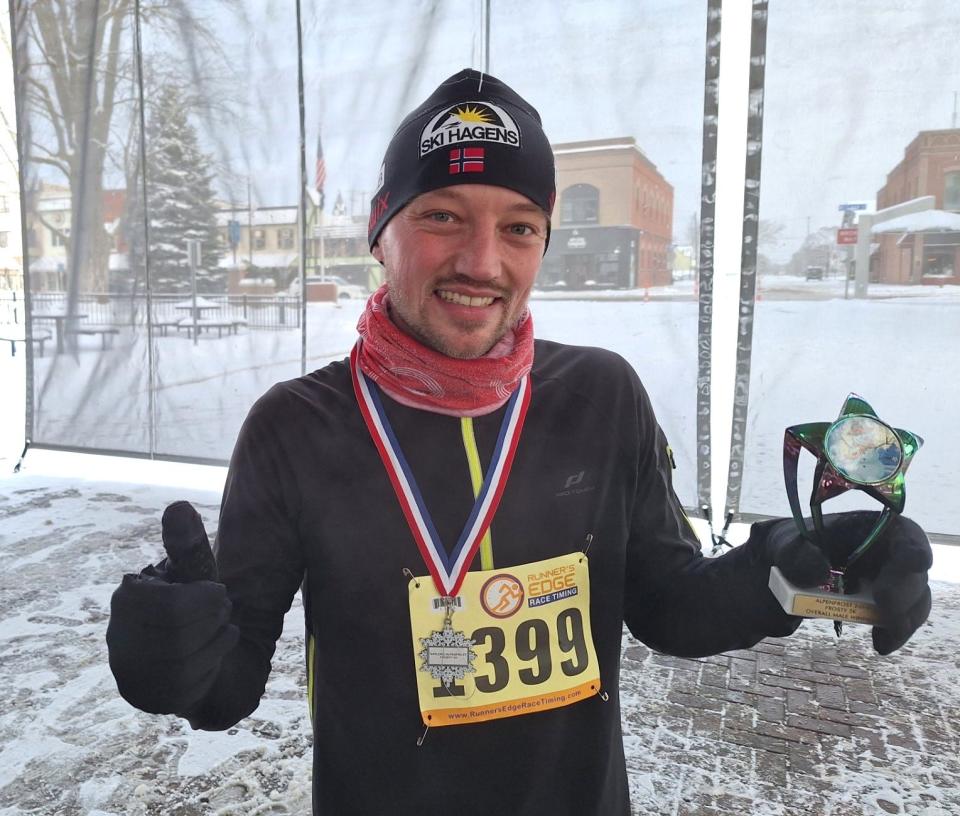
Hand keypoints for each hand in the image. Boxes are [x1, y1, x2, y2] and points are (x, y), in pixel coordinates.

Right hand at [106, 502, 238, 714]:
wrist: (186, 647)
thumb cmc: (189, 601)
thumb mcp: (191, 571)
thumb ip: (187, 543)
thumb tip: (179, 507)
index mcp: (127, 599)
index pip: (172, 607)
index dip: (207, 600)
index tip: (219, 592)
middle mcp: (119, 638)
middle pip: (180, 637)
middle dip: (214, 620)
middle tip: (225, 610)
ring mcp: (131, 672)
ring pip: (185, 664)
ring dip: (216, 642)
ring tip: (223, 628)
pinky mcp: (147, 698)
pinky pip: (187, 690)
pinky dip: (212, 667)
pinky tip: (216, 652)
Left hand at [758, 511, 931, 654]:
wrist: (779, 578)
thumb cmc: (786, 550)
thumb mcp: (782, 546)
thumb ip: (797, 555)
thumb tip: (821, 572)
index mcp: (868, 526)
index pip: (903, 532)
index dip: (913, 546)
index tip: (915, 563)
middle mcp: (887, 551)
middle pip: (914, 570)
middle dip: (905, 590)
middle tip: (884, 607)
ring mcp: (889, 579)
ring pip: (915, 599)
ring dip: (904, 619)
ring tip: (883, 638)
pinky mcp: (884, 604)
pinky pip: (901, 619)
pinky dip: (894, 632)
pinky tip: (881, 644)